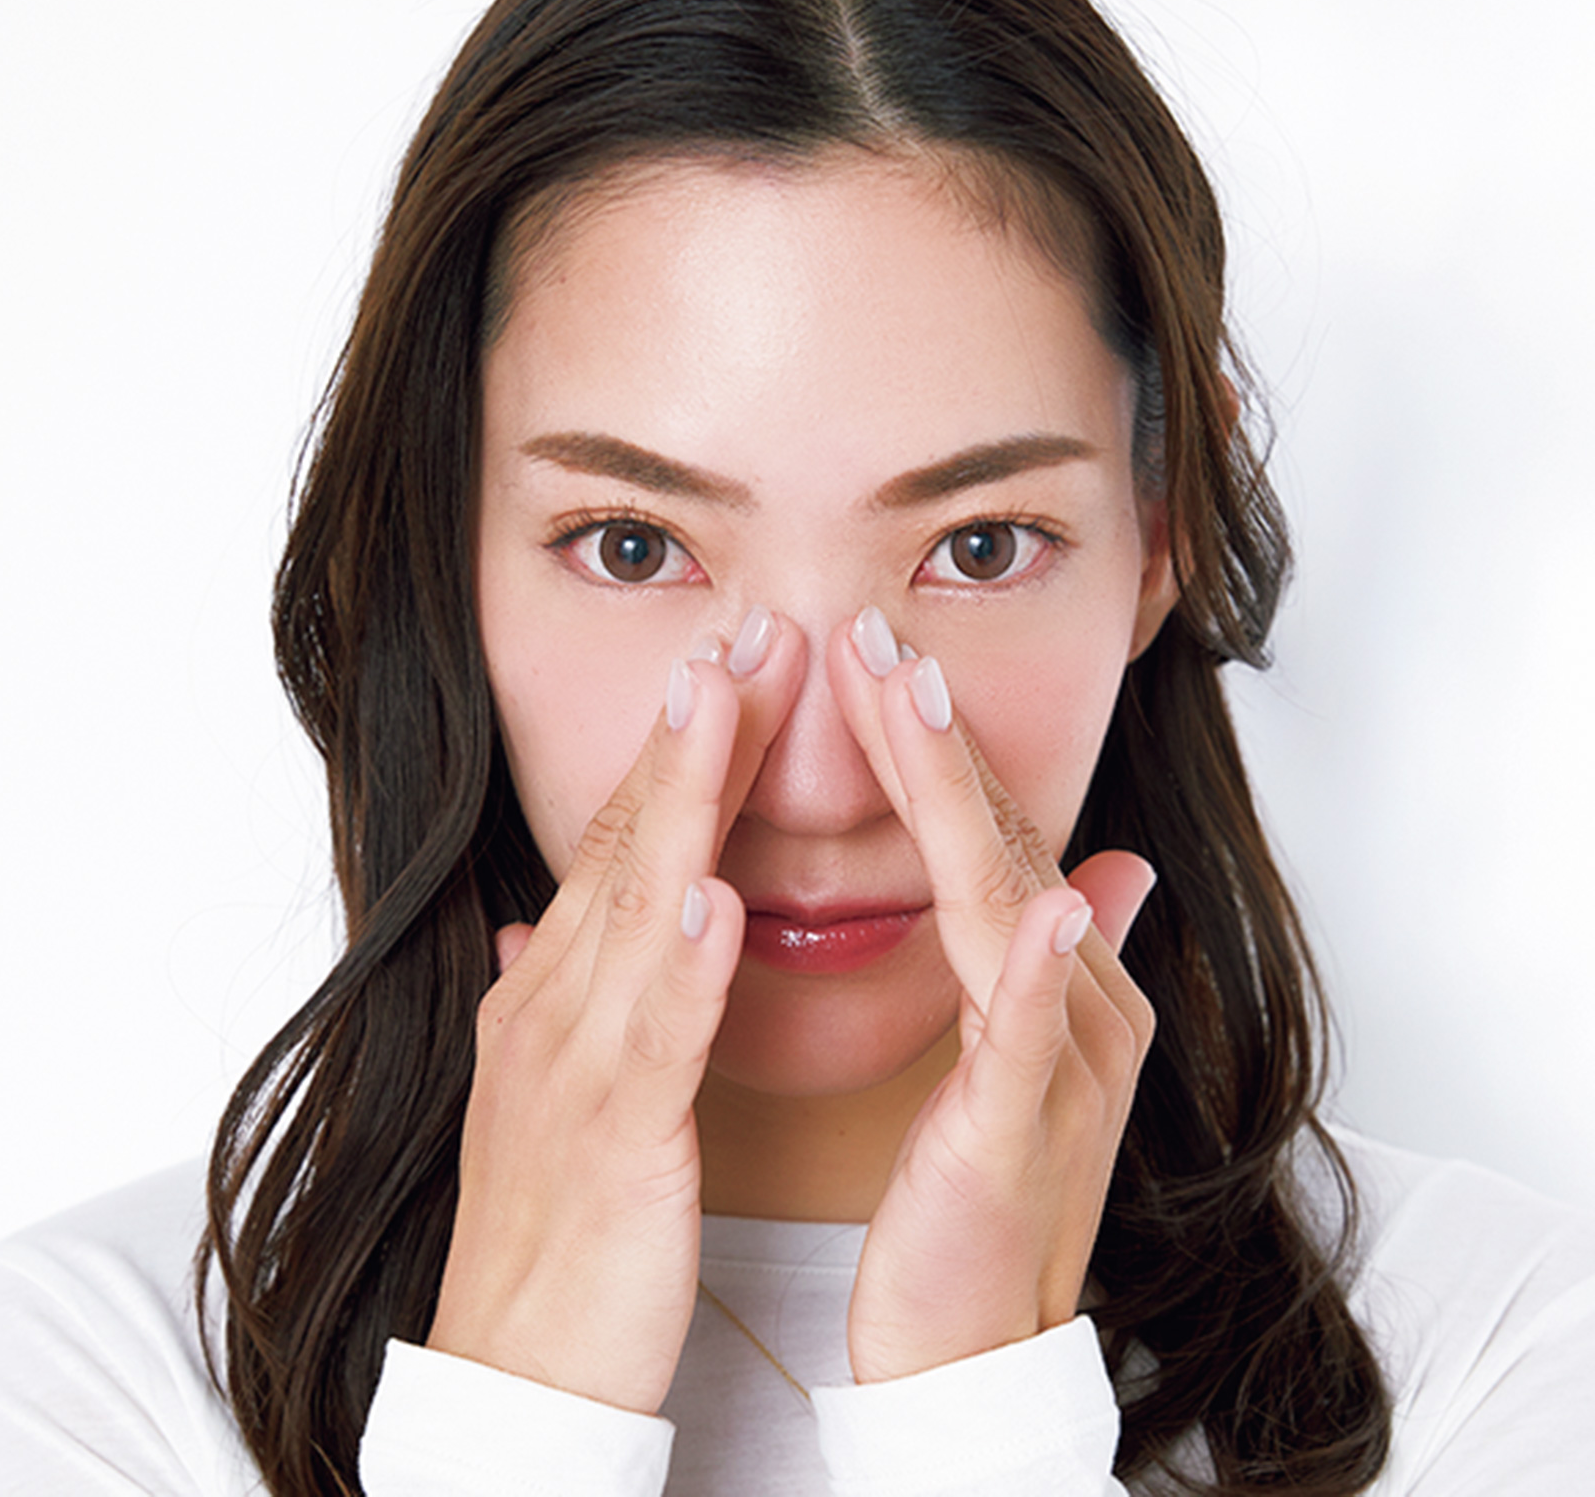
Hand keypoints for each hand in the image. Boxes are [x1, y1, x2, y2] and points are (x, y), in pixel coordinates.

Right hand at [426, 610, 801, 1412]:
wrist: (514, 1378)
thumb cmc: (560, 1229)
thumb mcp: (563, 1090)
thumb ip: (566, 1000)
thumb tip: (541, 931)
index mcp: (561, 991)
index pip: (623, 843)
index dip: (677, 749)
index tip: (732, 661)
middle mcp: (556, 1004)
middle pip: (625, 843)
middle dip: (685, 732)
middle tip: (742, 629)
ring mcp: (574, 1066)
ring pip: (633, 910)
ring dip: (678, 800)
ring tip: (723, 701)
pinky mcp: (609, 1144)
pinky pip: (649, 1043)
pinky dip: (678, 966)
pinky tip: (713, 900)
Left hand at [830, 609, 1156, 1381]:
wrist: (973, 1344)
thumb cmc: (972, 1198)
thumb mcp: (1005, 1061)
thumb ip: (1038, 961)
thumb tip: (1101, 873)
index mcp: (1039, 980)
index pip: (980, 835)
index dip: (930, 744)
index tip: (873, 657)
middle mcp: (1067, 1001)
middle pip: (994, 841)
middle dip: (933, 733)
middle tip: (878, 630)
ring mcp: (1057, 1060)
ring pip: (1012, 905)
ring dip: (967, 799)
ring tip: (921, 701)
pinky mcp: (1026, 1130)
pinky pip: (1034, 1038)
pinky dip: (1044, 967)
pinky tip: (1051, 899)